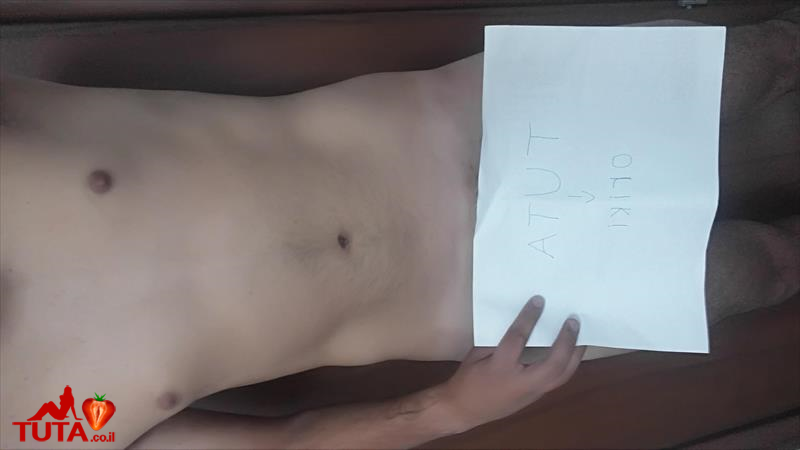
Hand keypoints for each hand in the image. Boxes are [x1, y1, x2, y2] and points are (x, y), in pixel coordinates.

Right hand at [440, 296, 584, 431]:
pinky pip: (557, 380)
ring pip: (562, 375)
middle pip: (553, 363)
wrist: (464, 410)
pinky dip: (567, 364)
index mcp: (501, 367)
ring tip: (581, 336)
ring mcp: (531, 393)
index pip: (518, 339)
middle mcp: (521, 382)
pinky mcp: (535, 397)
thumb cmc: (467, 379)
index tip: (539, 300)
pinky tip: (571, 353)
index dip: (529, 317)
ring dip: (574, 355)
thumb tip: (519, 323)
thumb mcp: (477, 355)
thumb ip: (498, 340)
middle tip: (573, 320)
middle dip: (566, 341)